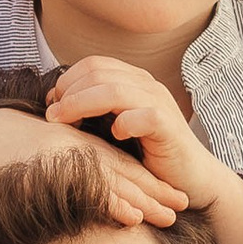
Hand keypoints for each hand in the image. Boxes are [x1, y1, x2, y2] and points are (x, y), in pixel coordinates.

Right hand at [0, 101, 185, 231]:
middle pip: (122, 168)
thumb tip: (55, 191)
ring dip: (145, 199)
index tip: (164, 194)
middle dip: (155, 188)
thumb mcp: (24, 157)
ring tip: (171, 216)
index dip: (141, 177)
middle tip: (183, 205)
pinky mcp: (51, 173)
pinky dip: (113, 203)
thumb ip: (46, 172)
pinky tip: (133, 219)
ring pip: (113, 179)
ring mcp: (61, 159)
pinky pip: (87, 189)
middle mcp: (69, 148)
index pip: (112, 160)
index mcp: (65, 144)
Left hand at [47, 60, 230, 212]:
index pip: (93, 64)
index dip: (67, 81)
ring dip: (81, 105)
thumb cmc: (146, 157)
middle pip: (98, 72)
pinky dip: (124, 124)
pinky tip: (115, 136)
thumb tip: (54, 103)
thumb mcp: (114, 128)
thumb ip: (93, 112)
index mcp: (133, 81)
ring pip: (114, 90)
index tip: (51, 105)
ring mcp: (160, 103)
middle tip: (52, 116)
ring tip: (65, 123)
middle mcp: (146, 86)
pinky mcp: (170, 126)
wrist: (190, 179)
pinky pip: (143, 116)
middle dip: (68, 93)